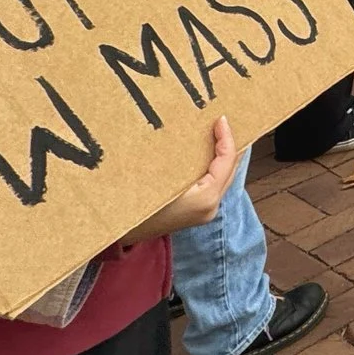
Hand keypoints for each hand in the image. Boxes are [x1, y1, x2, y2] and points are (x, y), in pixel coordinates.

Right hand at [127, 116, 235, 240]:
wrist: (122, 235)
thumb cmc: (137, 204)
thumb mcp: (157, 176)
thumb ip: (180, 157)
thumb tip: (195, 129)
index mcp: (206, 198)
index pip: (226, 161)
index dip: (227, 137)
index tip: (221, 118)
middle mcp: (211, 206)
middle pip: (230, 168)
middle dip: (230, 144)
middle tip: (225, 121)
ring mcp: (206, 211)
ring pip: (224, 175)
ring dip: (222, 154)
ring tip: (219, 132)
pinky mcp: (198, 211)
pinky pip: (214, 182)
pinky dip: (214, 165)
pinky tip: (206, 152)